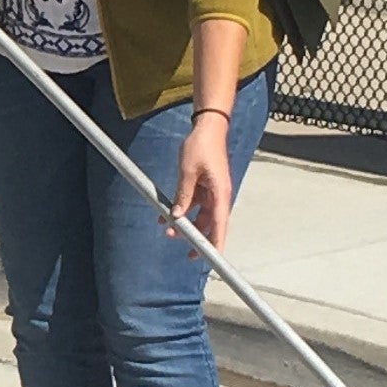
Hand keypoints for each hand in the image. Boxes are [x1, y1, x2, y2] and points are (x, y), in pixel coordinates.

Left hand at [169, 108, 236, 255]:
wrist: (207, 127)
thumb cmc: (201, 146)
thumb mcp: (188, 171)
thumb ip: (183, 195)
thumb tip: (177, 216)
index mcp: (221, 193)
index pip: (220, 225)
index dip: (217, 244)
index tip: (213, 259)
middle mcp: (220, 196)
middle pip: (212, 225)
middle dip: (199, 238)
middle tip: (188, 253)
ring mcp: (213, 192)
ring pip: (201, 216)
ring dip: (186, 224)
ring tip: (168, 232)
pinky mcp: (205, 187)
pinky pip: (194, 203)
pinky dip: (183, 210)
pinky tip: (166, 216)